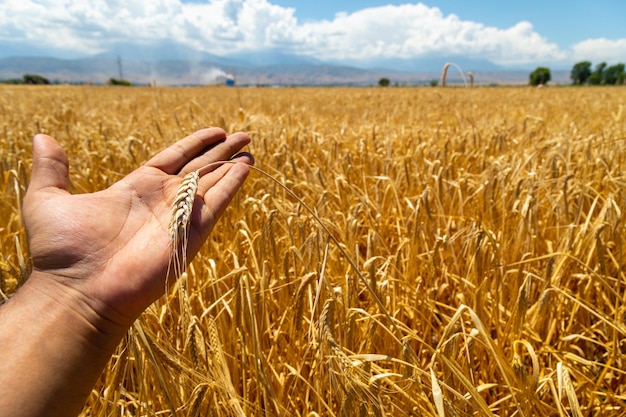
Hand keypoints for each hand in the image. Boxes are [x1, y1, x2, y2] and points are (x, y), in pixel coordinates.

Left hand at [22, 127, 252, 327]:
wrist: (80, 290)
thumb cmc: (63, 251)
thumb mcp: (47, 201)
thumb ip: (52, 170)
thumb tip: (41, 138)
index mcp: (136, 188)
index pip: (174, 158)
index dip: (195, 144)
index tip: (215, 131)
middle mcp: (162, 200)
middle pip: (200, 168)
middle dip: (221, 152)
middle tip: (242, 136)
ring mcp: (179, 216)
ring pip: (213, 182)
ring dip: (233, 165)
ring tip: (250, 149)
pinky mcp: (192, 231)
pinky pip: (218, 201)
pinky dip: (233, 184)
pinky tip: (246, 167)